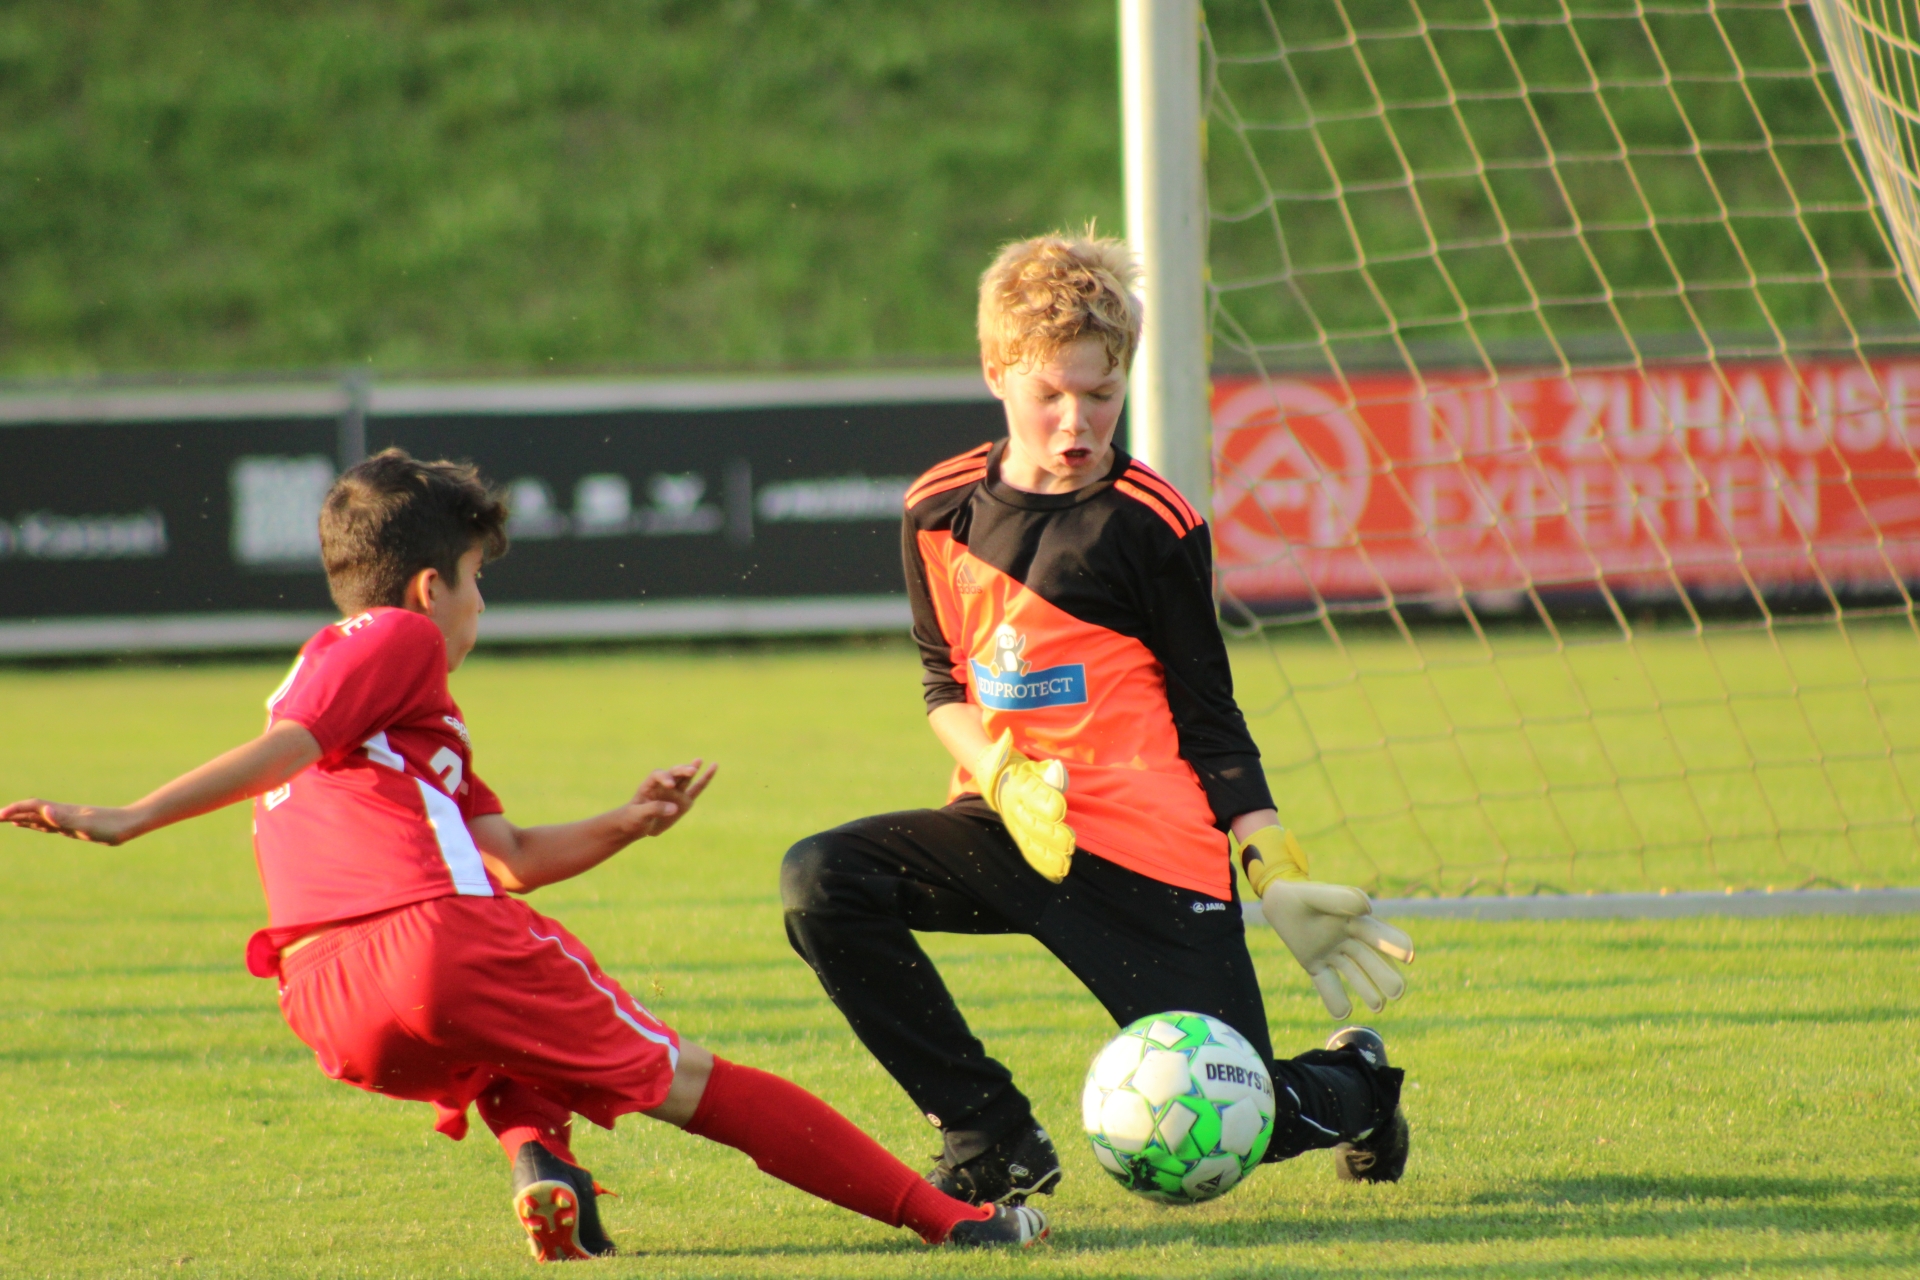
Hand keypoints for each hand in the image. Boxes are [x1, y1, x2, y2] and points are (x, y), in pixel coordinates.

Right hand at [1, 799, 145, 845]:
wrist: (131, 824)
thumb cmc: (111, 827)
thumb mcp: (87, 826)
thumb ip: (65, 819)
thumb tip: (46, 811)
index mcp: (62, 812)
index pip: (33, 807)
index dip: (15, 810)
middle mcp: (63, 813)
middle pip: (32, 811)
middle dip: (13, 813)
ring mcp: (68, 819)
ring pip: (39, 817)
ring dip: (22, 817)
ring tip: (8, 819)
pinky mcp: (74, 826)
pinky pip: (50, 824)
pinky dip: (37, 823)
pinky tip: (33, 824)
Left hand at [625, 760, 715, 837]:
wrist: (639, 825)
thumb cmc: (634, 818)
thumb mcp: (639, 815)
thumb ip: (655, 809)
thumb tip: (675, 808)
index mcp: (649, 785)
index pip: (658, 775)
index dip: (665, 778)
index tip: (670, 785)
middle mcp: (664, 785)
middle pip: (674, 773)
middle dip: (682, 771)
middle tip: (691, 770)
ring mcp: (676, 792)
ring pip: (686, 778)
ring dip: (691, 770)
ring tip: (698, 760)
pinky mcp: (685, 800)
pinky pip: (697, 788)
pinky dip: (705, 778)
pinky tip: (713, 766)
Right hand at [973, 730, 1074, 881]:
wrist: (1004, 784)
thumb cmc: (1029, 774)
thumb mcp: (1038, 767)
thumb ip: (1050, 772)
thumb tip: (1057, 774)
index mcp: (1020, 786)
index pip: (1031, 795)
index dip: (1046, 803)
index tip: (1061, 810)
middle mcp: (1015, 809)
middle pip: (1031, 824)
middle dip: (1051, 836)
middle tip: (1070, 842)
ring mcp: (1016, 827)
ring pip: (1030, 844)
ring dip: (1048, 857)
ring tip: (1065, 865)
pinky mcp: (1020, 839)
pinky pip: (1030, 855)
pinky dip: (1043, 867)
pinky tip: (1057, 875)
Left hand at [1257, 879, 1414, 1018]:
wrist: (1279, 901)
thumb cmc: (1302, 895)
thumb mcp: (1319, 895)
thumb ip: (1342, 899)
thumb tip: (1369, 908)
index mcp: (1355, 920)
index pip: (1380, 935)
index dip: (1395, 944)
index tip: (1409, 956)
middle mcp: (1348, 940)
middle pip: (1370, 961)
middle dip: (1385, 976)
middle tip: (1397, 992)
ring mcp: (1332, 953)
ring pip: (1353, 975)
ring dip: (1367, 990)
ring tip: (1379, 1006)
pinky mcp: (1315, 965)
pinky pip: (1327, 984)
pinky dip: (1334, 998)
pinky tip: (1342, 1013)